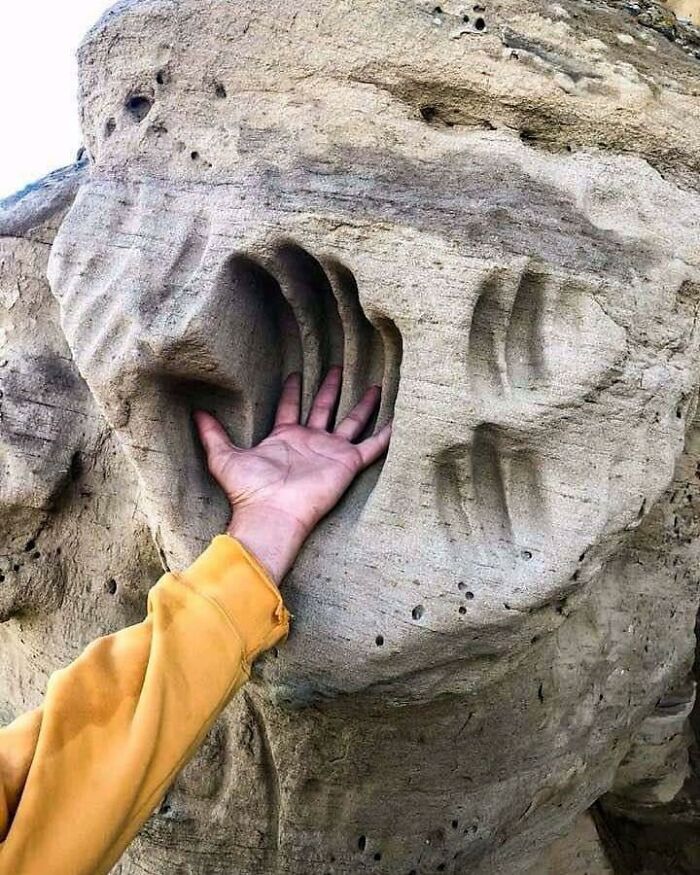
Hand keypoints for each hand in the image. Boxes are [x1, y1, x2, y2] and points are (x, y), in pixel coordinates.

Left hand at [194, 367, 391, 581]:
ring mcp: (330, 452)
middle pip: (325, 409)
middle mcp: (310, 443)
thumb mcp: (224, 457)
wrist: (272, 513)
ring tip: (377, 386)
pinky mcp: (347, 463)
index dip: (293, 391)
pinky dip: (386, 435)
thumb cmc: (248, 491)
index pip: (291, 408)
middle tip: (340, 368)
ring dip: (363, 405)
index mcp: (285, 438)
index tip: (297, 374)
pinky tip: (400, 422)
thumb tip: (194, 412)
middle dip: (331, 389)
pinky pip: (372, 447)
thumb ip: (212, 434)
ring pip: (352, 423)